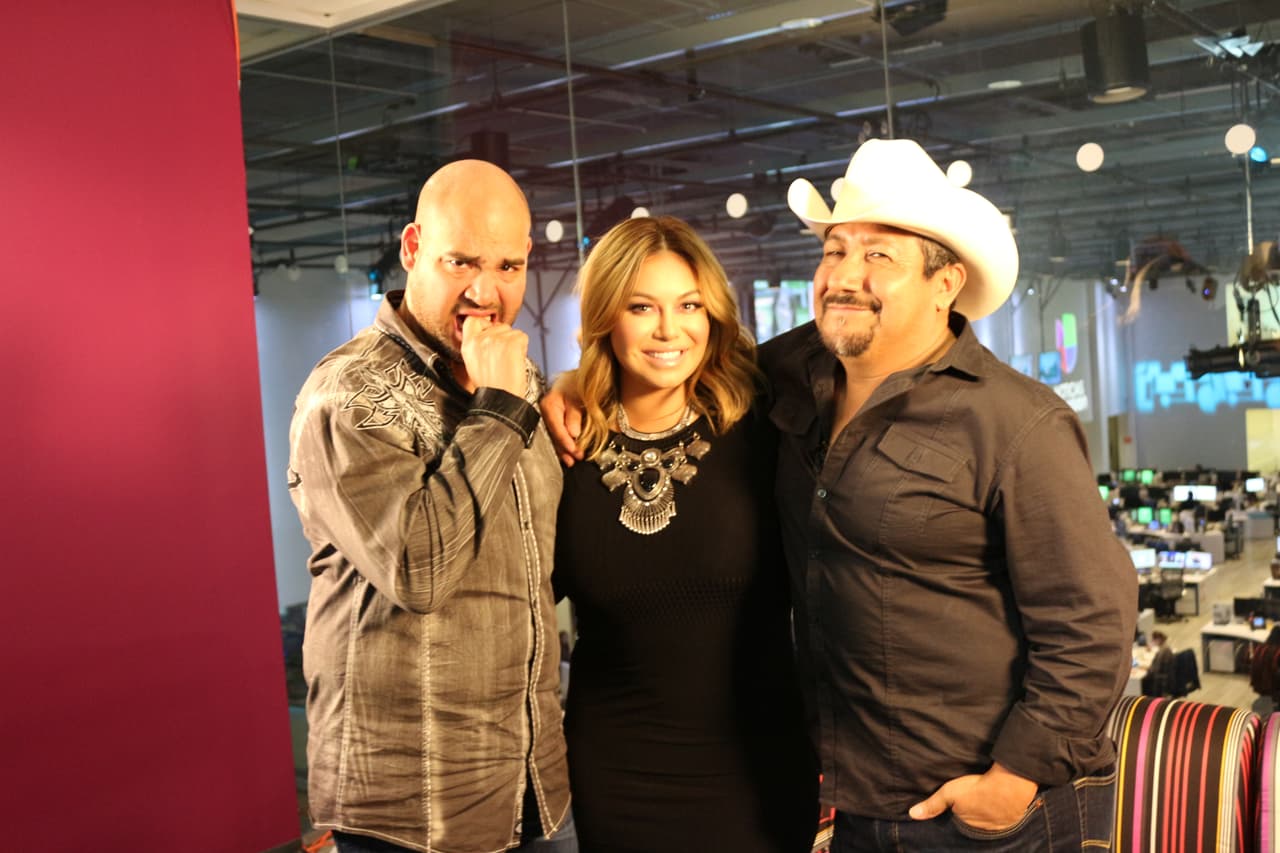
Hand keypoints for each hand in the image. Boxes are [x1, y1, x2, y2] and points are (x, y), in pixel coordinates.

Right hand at [460, 315, 527, 396]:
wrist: (502, 400)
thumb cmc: (490, 387)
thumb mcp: (473, 363)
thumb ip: (477, 345)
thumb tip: (488, 334)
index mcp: (468, 345)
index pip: (473, 319)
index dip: (484, 323)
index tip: (490, 331)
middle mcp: (480, 340)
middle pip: (497, 324)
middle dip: (503, 336)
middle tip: (502, 356)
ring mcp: (496, 340)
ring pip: (511, 330)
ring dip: (513, 343)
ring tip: (508, 361)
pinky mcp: (512, 343)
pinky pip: (522, 336)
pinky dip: (523, 347)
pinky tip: (516, 360)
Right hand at [540, 372, 584, 465]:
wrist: (578, 377)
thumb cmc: (577, 383)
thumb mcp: (578, 395)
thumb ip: (574, 414)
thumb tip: (573, 433)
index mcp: (549, 404)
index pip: (555, 427)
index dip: (564, 440)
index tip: (573, 450)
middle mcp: (545, 412)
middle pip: (552, 435)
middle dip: (563, 449)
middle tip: (574, 459)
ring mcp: (548, 417)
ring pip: (553, 437)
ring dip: (562, 450)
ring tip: (571, 460)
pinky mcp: (553, 420)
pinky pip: (555, 435)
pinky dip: (562, 445)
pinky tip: (567, 454)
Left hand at [908, 762, 1037, 830]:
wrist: (1010, 785)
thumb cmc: (978, 788)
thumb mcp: (949, 793)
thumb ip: (932, 805)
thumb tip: (912, 815)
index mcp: (967, 826)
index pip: (958, 823)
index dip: (957, 815)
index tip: (958, 807)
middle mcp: (982, 830)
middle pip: (973, 823)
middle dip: (971, 815)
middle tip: (972, 803)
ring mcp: (998, 826)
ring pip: (987, 821)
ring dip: (986, 814)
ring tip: (984, 802)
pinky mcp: (1011, 820)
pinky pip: (1002, 819)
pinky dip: (999, 812)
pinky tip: (998, 803)